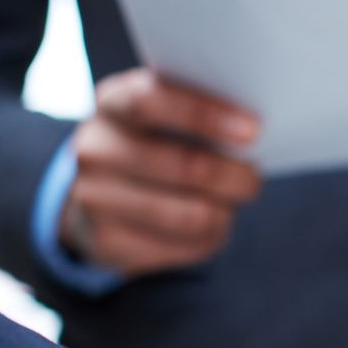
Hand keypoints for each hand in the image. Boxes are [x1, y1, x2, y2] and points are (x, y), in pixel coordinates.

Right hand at [61, 69, 261, 275]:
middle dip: (234, 176)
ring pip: (192, 215)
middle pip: (185, 167)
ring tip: (232, 200)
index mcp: (113, 103)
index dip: (205, 116)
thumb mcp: (167, 116)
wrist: (102, 195)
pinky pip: (186, 246)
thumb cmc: (157, 144)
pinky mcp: (108, 243)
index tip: (253, 130)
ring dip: (226, 209)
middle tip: (252, 177)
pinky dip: (211, 236)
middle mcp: (95, 149)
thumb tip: (252, 131)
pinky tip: (209, 223)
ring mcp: (95, 199)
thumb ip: (200, 113)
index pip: (151, 101)